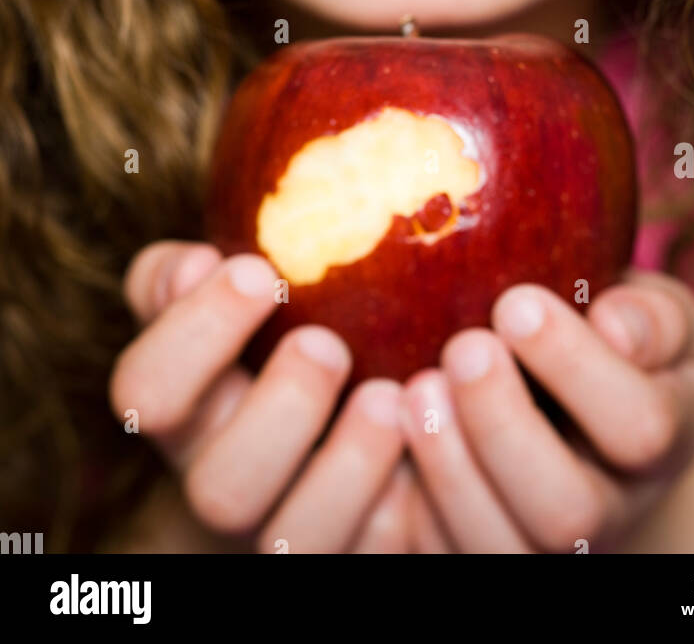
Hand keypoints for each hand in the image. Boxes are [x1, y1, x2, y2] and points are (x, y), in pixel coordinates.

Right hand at [109, 241, 406, 552]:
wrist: (330, 428)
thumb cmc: (270, 327)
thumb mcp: (223, 292)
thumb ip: (188, 272)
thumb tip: (197, 262)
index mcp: (184, 409)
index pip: (145, 391)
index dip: (195, 333)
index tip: (261, 270)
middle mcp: (224, 480)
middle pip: (220, 487)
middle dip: (280, 410)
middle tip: (327, 344)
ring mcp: (286, 528)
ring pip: (295, 539)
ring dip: (347, 466)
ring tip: (389, 395)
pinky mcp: (355, 549)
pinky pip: (375, 550)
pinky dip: (405, 502)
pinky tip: (428, 432)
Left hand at [401, 269, 693, 552]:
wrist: (581, 410)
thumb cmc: (616, 342)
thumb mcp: (656, 317)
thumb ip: (652, 318)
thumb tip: (615, 323)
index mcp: (660, 443)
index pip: (641, 428)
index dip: (577, 368)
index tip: (516, 303)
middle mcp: (608, 511)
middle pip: (569, 513)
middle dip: (505, 426)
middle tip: (465, 347)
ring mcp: (539, 543)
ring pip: (498, 545)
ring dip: (449, 466)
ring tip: (418, 386)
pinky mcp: (475, 548)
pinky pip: (439, 551)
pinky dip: (407, 499)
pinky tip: (389, 428)